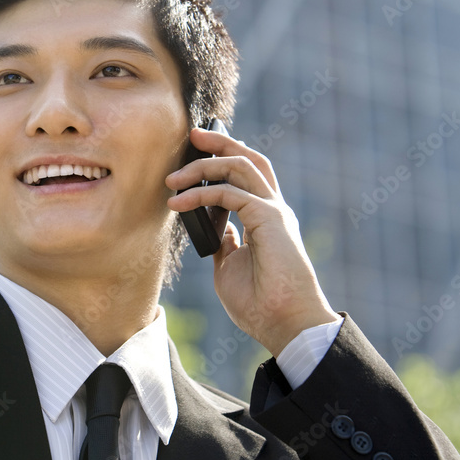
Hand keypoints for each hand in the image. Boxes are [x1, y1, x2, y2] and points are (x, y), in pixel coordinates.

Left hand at [165, 127, 339, 356]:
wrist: (286, 325)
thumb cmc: (261, 304)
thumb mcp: (231, 267)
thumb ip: (224, 243)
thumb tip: (212, 229)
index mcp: (266, 219)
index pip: (247, 176)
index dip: (224, 159)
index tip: (195, 152)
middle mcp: (273, 209)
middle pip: (249, 159)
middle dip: (221, 141)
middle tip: (192, 134)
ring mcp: (274, 211)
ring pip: (241, 166)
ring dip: (204, 165)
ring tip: (173, 178)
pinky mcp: (270, 219)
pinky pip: (230, 193)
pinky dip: (201, 194)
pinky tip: (179, 203)